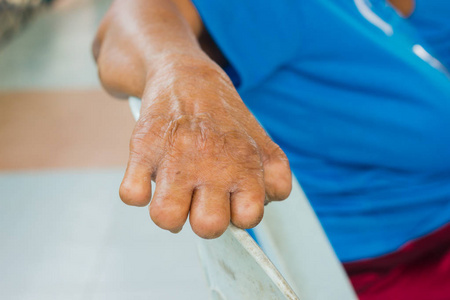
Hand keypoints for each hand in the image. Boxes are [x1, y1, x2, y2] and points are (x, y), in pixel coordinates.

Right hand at [120, 58, 290, 237]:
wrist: (186, 76)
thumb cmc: (222, 116)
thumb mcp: (261, 141)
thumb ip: (275, 177)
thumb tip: (261, 207)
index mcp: (245, 163)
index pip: (248, 218)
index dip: (237, 215)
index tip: (229, 202)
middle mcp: (211, 162)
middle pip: (208, 226)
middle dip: (203, 219)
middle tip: (200, 198)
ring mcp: (175, 156)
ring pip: (166, 218)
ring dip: (170, 212)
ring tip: (176, 193)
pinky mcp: (142, 148)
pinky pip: (131, 195)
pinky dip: (138, 192)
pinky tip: (152, 177)